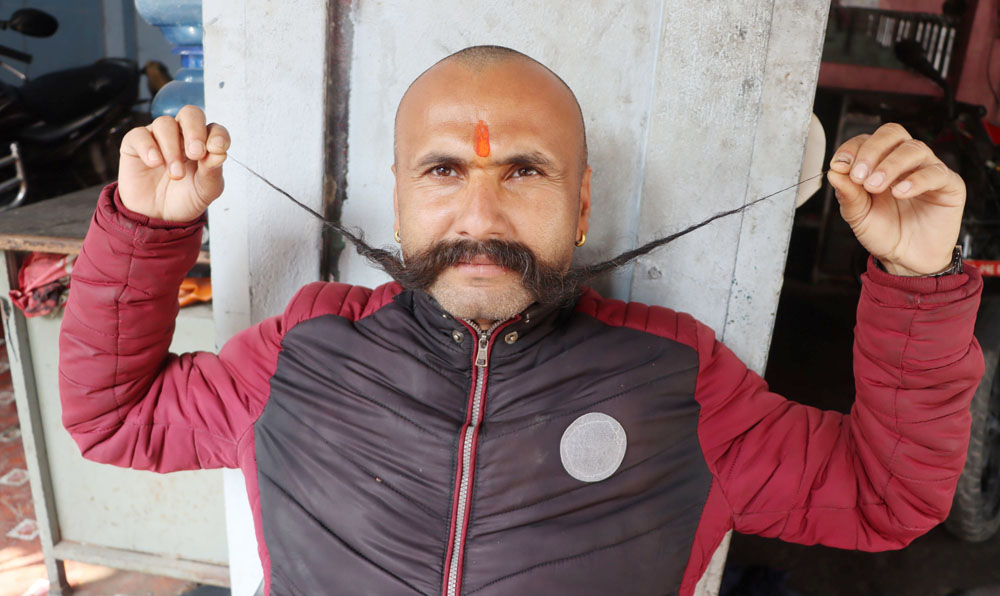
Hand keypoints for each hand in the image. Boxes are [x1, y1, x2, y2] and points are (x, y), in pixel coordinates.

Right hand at [118, 105, 229, 221]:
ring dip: (172, 148)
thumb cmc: (185, 199)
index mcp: (204, 144)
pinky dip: (148, 148)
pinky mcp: (135, 144)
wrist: (157, 217)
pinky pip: (140, 135)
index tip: (218, 149)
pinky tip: (155, 164)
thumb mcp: (206, 190)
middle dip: (195, 131)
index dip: (218, 135)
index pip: (214, 129)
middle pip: (190, 114)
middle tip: (196, 154)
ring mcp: (158, 137)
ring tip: (175, 174)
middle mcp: (182, 135)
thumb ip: (213, 171)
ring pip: (164, 123)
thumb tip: (220, 153)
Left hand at [827, 123, 965, 275]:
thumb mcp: (857, 215)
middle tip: (859, 175)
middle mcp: (904, 161)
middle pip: (892, 134)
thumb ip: (846, 194)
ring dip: (890, 165)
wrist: (904, 259)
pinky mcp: (949, 185)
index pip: (867, 140)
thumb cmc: (882, 233)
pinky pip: (936, 173)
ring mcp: (927, 169)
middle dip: (872, 151)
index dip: (852, 148)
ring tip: (875, 186)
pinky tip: (900, 192)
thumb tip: (834, 172)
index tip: (840, 165)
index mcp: (879, 162)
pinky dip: (916, 180)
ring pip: (914, 149)